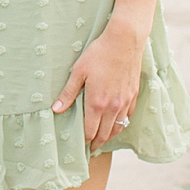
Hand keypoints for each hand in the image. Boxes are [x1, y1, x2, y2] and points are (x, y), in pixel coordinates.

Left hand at [51, 17, 145, 149]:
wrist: (124, 41)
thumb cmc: (98, 53)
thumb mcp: (78, 71)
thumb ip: (68, 93)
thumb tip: (55, 109)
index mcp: (96, 103)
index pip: (90, 131)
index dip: (85, 141)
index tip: (80, 145)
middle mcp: (112, 107)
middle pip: (105, 134)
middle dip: (97, 143)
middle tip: (90, 148)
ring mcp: (125, 102)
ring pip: (118, 127)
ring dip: (109, 135)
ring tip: (102, 139)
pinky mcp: (133, 95)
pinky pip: (128, 116)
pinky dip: (121, 122)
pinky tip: (116, 121)